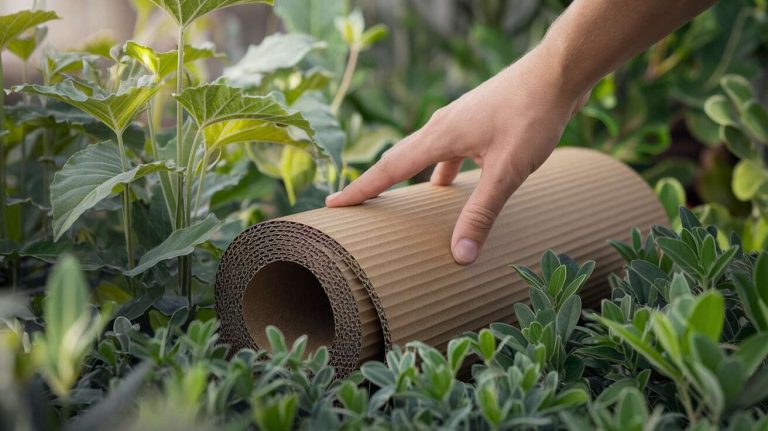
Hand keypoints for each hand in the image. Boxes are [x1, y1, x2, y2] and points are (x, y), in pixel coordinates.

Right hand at [326, 48, 588, 264]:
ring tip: (398, 200)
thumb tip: (460, 255)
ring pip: (422, 153)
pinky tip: (448, 183)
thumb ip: (482, 213)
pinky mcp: (475, 119)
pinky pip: (446, 149)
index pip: (389, 168)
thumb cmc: (532, 117)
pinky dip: (439, 169)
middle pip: (398, 159)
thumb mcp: (507, 172)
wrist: (558, 73)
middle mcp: (442, 125)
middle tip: (351, 203)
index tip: (333, 204)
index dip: (361, 189)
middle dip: (374, 183)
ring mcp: (458, 119)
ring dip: (407, 176)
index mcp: (440, 136)